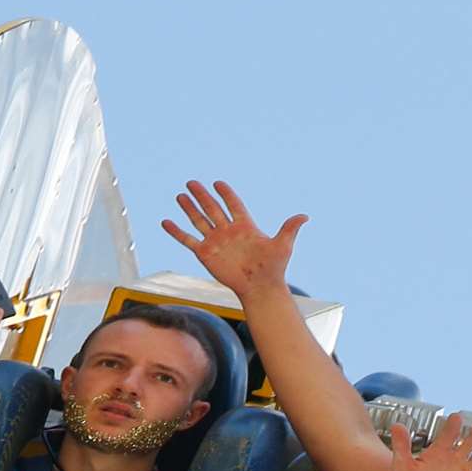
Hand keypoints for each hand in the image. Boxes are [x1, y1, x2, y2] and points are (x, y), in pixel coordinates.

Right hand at [161, 180, 307, 299]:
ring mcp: (215, 242)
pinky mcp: (205, 254)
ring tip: (180, 195)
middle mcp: (228, 232)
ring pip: (199, 221)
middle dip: (202, 195)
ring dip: (189, 208)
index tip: (218, 183)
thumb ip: (289, 228)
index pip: (234, 205)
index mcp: (245, 226)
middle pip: (212, 209)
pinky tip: (166, 221)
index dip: (226, 194)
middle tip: (192, 182)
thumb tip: (305, 216)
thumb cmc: (273, 268)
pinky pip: (187, 240)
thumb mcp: (283, 245)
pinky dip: (177, 231)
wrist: (259, 288)